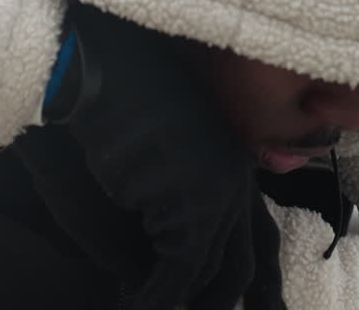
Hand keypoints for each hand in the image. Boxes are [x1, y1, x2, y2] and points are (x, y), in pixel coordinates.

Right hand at [37, 0, 282, 309]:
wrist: (95, 72)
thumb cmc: (106, 112)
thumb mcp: (137, 176)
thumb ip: (155, 223)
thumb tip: (149, 277)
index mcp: (229, 163)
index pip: (260, 235)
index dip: (261, 280)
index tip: (263, 305)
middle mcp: (236, 179)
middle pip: (246, 261)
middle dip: (230, 298)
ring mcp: (221, 193)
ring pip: (211, 271)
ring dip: (182, 298)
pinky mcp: (197, 208)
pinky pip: (181, 270)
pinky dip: (156, 296)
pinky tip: (133, 306)